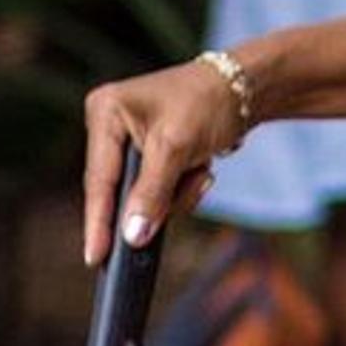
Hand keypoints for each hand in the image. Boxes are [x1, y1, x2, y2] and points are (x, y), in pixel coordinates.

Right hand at [82, 58, 245, 264]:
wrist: (251, 87)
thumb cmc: (210, 101)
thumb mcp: (177, 146)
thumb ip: (152, 193)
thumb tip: (131, 236)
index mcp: (106, 112)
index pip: (99, 178)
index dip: (98, 220)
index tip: (94, 258)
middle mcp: (112, 126)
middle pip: (121, 190)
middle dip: (157, 198)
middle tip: (179, 196)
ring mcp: (133, 143)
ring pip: (145, 197)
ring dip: (178, 192)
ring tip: (201, 170)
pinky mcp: (154, 156)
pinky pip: (161, 191)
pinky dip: (185, 187)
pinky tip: (203, 169)